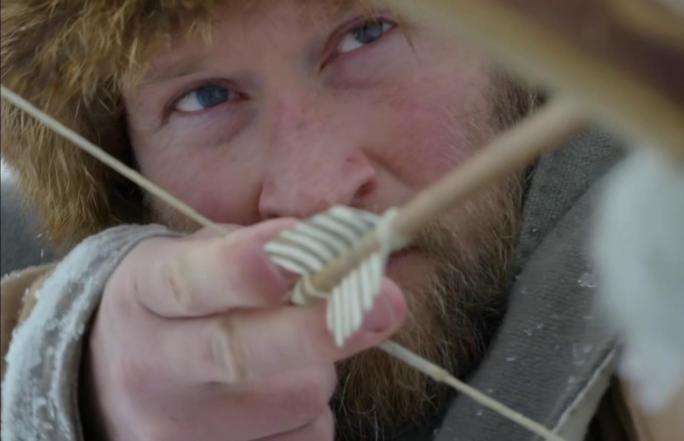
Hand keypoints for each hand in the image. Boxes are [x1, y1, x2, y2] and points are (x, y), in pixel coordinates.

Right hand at [83, 220, 406, 440]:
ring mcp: (178, 432)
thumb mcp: (194, 260)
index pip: (190, 281)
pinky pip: (304, 438)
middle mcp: (152, 368)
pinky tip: (278, 400)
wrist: (112, 386)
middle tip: (388, 304)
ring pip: (293, 399)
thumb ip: (258, 252)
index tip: (299, 245)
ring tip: (286, 358)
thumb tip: (343, 248)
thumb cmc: (179, 309)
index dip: (246, 267)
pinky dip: (311, 414)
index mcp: (146, 295)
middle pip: (239, 353)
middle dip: (317, 328)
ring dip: (318, 370)